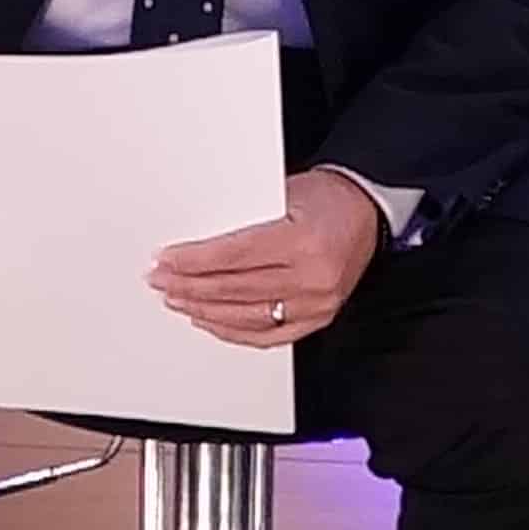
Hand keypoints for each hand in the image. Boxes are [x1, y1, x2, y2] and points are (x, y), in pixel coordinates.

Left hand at [150, 171, 386, 347]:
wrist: (367, 210)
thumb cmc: (327, 197)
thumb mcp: (282, 193)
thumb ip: (243, 220)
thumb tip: (194, 244)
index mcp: (303, 241)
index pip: (233, 257)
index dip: (193, 261)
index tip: (167, 260)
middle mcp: (313, 278)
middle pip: (235, 289)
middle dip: (190, 286)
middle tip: (161, 280)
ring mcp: (317, 304)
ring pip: (246, 317)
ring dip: (205, 310)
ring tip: (178, 299)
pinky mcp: (318, 319)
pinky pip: (267, 335)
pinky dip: (234, 330)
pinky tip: (211, 321)